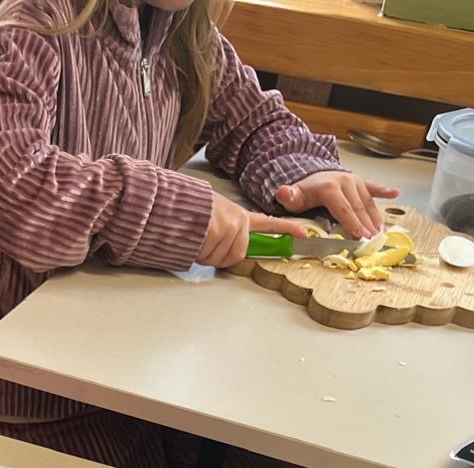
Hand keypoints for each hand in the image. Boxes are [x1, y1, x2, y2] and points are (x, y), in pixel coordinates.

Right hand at [197, 193, 311, 267]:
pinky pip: (209, 257)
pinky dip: (197, 254)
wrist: (171, 201)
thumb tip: (222, 245)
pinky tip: (191, 239)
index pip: (266, 223)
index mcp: (238, 215)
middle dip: (219, 257)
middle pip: (236, 254)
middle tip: (205, 246)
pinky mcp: (216, 232)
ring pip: (220, 259)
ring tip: (195, 238)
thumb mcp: (212, 213)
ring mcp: (228, 226)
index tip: (302, 233)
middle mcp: (237, 220)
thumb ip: (225, 228)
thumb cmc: (187, 209)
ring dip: (205, 255)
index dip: (286, 228)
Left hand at [274, 170, 400, 239]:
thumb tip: (283, 193)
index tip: (360, 236)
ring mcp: (355, 181)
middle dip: (366, 224)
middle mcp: (345, 181)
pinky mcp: (362, 182)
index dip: (352, 223)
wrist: (312, 175)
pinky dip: (384, 191)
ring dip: (375, 217)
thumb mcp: (293, 196)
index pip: (343, 208)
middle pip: (358, 207)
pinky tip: (395, 193)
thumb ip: (288, 197)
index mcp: (329, 187)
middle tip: (373, 240)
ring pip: (367, 201)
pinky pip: (374, 187)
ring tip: (380, 233)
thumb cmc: (304, 192)